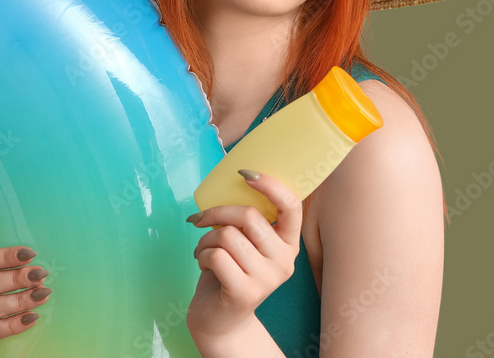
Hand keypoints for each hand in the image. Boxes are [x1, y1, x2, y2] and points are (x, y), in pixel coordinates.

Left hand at [185, 170, 302, 338]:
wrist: (220, 319)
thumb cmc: (230, 271)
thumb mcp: (244, 242)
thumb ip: (246, 218)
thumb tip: (231, 175)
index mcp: (288, 243)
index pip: (292, 206)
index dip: (270, 185)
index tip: (245, 174)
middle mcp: (284, 261)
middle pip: (249, 216)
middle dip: (216, 213)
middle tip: (201, 220)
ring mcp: (267, 279)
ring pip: (227, 235)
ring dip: (205, 239)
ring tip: (204, 250)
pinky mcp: (245, 293)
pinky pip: (216, 255)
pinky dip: (202, 255)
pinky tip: (205, 265)